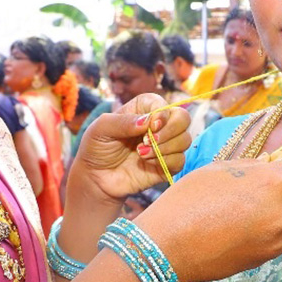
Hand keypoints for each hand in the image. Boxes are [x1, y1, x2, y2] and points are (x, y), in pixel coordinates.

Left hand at [75, 94, 191, 200]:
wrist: (96, 178)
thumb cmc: (97, 148)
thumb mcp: (101, 129)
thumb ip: (122, 122)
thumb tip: (147, 121)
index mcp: (144, 109)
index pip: (164, 104)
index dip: (163, 114)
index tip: (151, 126)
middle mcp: (158, 125)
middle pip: (183, 118)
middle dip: (170, 130)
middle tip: (148, 141)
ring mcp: (165, 145)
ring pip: (185, 140)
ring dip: (165, 147)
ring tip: (140, 154)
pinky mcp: (167, 165)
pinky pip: (180, 160)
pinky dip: (165, 161)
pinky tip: (147, 163)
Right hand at [137, 157, 281, 281]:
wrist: (170, 246)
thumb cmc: (188, 202)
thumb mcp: (218, 170)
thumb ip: (251, 165)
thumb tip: (269, 161)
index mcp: (272, 180)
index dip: (279, 163)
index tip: (267, 165)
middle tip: (266, 188)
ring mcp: (281, 234)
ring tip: (271, 208)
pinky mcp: (272, 254)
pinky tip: (266, 225)